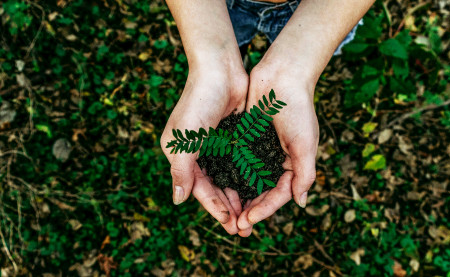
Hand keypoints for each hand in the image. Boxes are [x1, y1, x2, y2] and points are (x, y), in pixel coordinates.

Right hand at [160, 66, 247, 234]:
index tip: (230, 225)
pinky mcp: (233, 137)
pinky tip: (258, 191)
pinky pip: (240, 164)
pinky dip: (247, 178)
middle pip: (215, 188)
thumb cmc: (198, 102)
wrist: (220, 69)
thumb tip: (178, 201)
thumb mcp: (185, 139)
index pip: (199, 189)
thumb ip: (181, 170)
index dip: (214, 208)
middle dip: (229, 208)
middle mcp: (198, 153)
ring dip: (239, 197)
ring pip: (229, 179)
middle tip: (244, 228)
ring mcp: (216, 145)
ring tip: (252, 216)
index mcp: (181, 155)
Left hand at [236, 61, 318, 236]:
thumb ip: (304, 173)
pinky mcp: (245, 138)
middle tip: (234, 227)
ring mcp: (259, 150)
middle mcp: (275, 160)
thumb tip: (301, 203)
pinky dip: (228, 175)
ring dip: (237, 197)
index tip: (248, 221)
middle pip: (261, 192)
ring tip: (225, 213)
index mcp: (293, 164)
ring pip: (246, 180)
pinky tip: (217, 186)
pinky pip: (236, 161)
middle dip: (249, 210)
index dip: (264, 210)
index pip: (278, 194)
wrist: (282, 75)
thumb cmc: (298, 109)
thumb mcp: (306, 143)